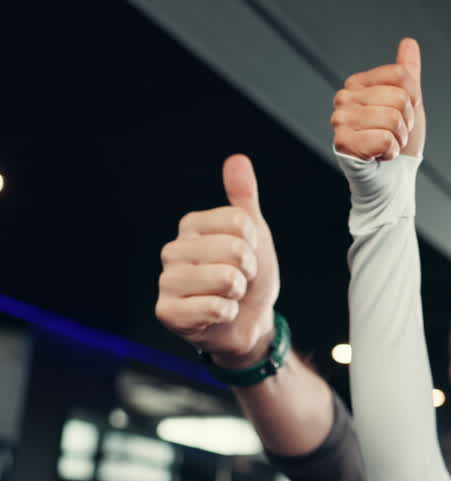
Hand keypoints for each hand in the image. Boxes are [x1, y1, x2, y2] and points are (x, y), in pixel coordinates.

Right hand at [156, 155, 279, 367]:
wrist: (249, 320)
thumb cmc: (248, 276)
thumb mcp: (253, 234)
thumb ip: (244, 198)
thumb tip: (237, 160)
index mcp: (191, 226)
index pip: (240, 222)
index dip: (254, 243)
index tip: (246, 255)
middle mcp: (173, 250)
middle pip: (235, 250)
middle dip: (248, 271)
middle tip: (238, 281)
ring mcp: (167, 281)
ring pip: (226, 279)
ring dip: (238, 294)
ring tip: (227, 296)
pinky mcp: (167, 312)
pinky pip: (216, 308)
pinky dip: (227, 315)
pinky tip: (216, 315)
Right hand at [333, 38, 425, 160]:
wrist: (394, 179)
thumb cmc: (399, 141)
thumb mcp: (409, 103)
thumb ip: (407, 73)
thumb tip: (409, 42)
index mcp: (357, 83)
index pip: (401, 75)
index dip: (412, 100)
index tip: (401, 116)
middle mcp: (343, 98)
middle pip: (399, 97)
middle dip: (406, 122)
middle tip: (394, 135)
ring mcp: (340, 120)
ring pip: (393, 118)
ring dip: (399, 139)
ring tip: (387, 145)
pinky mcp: (343, 143)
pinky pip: (384, 139)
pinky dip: (391, 152)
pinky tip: (379, 157)